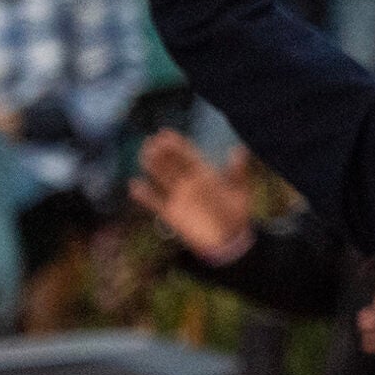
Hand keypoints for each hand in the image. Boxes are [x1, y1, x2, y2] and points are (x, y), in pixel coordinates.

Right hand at [129, 130, 255, 262]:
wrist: (228, 241)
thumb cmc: (237, 215)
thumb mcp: (240, 192)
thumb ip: (237, 172)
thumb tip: (239, 149)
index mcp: (206, 176)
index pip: (189, 156)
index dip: (178, 145)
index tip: (166, 133)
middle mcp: (190, 184)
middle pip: (173, 164)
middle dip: (163, 153)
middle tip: (151, 140)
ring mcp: (179, 198)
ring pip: (163, 178)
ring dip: (153, 167)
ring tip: (143, 154)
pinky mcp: (172, 214)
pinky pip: (156, 202)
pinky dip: (145, 195)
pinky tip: (135, 185)